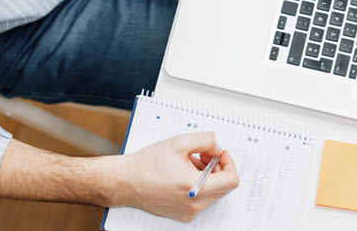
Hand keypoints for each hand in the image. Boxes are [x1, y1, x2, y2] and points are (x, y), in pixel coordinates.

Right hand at [114, 132, 238, 222]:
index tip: (220, 154)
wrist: (126, 181)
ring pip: (213, 193)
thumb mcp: (180, 142)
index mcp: (195, 188)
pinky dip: (198, 185)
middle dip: (216, 167)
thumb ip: (206, 140)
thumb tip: (217, 148)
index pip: (231, 180)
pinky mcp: (183, 215)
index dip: (229, 163)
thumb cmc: (147, 164)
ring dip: (207, 175)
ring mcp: (189, 213)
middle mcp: (194, 205)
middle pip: (223, 187)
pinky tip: (183, 174)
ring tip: (189, 162)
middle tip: (202, 155)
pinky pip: (201, 199)